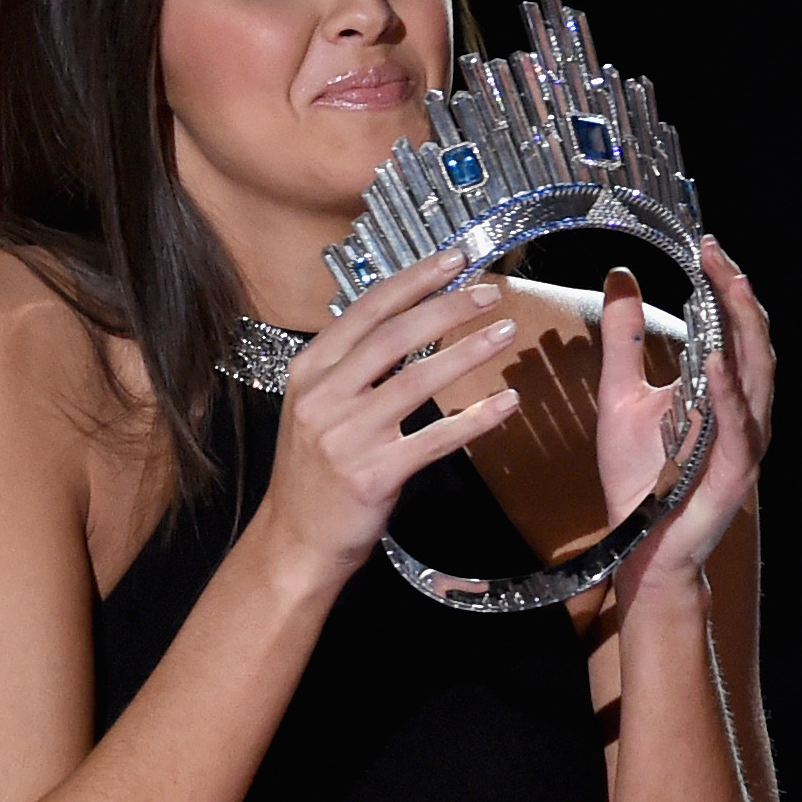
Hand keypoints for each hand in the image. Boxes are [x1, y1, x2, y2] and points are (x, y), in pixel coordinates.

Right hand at [246, 250, 520, 581]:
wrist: (295, 541)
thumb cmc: (314, 473)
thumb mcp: (314, 407)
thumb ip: (349, 366)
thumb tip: (402, 320)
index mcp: (309, 372)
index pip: (366, 310)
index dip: (414, 281)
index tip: (454, 260)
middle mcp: (323, 397)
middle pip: (394, 336)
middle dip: (448, 308)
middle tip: (490, 293)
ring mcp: (345, 436)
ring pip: (416, 380)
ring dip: (468, 352)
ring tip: (506, 334)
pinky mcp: (372, 474)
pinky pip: (435, 439)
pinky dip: (475, 419)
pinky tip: (505, 403)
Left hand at [598, 238, 773, 611]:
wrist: (640, 544)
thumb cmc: (639, 476)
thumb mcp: (621, 393)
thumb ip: (624, 338)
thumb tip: (622, 276)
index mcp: (722, 387)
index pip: (734, 325)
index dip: (724, 284)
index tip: (705, 246)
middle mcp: (743, 408)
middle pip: (753, 340)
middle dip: (738, 293)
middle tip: (717, 254)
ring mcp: (745, 440)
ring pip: (758, 375)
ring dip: (744, 329)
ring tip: (729, 286)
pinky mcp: (737, 471)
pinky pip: (738, 426)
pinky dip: (728, 392)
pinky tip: (714, 362)